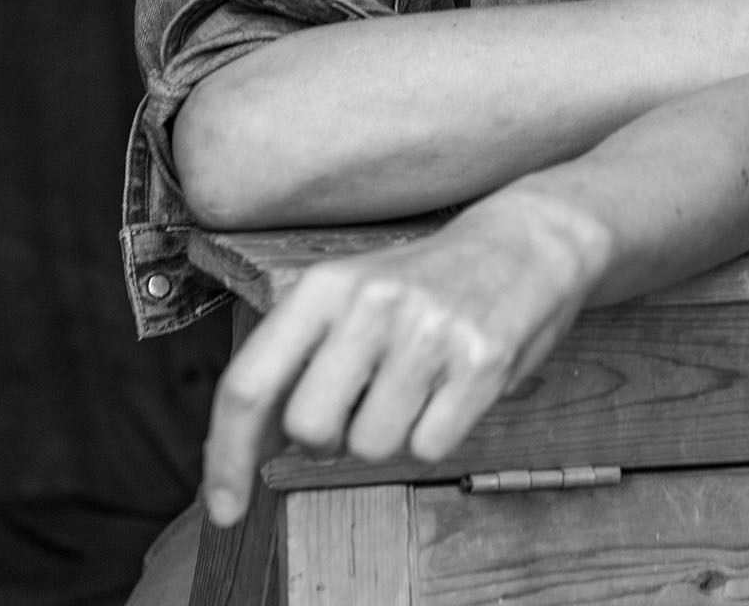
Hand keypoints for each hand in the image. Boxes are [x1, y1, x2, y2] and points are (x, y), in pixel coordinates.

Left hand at [200, 201, 598, 525]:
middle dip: (329, 437)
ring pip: (371, 445)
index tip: (224, 506)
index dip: (226, 455)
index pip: (250, 383)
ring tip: (416, 385)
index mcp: (324, 286)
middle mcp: (371, 304)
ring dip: (389, 433)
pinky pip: (430, 448)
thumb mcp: (349, 296)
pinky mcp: (480, 362)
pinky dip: (436, 434)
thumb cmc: (424, 284)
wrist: (524, 244)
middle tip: (362, 403)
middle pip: (309, 428)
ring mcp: (428, 333)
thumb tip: (251, 445)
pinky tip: (451, 389)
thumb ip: (298, 361)